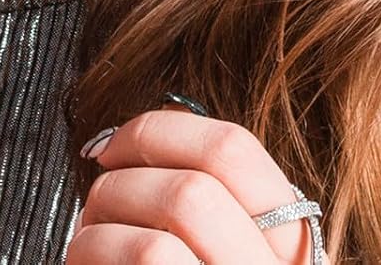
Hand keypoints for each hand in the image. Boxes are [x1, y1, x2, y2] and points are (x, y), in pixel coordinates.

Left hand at [67, 104, 319, 264]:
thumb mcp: (222, 243)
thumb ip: (211, 201)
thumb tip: (130, 141)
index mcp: (291, 247)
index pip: (236, 151)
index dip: (163, 129)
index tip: (114, 144)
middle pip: (194, 188)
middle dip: (125, 183)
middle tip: (97, 195)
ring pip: (162, 234)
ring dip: (103, 226)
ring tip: (90, 241)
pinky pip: (142, 262)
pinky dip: (92, 255)